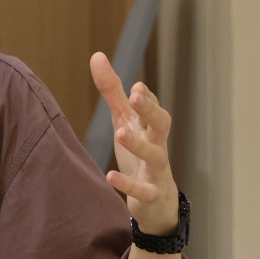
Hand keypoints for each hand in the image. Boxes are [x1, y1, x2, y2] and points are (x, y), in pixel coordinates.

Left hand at [90, 52, 179, 235]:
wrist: (157, 203)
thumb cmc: (139, 155)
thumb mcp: (124, 121)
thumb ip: (113, 92)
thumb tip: (97, 55)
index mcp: (151, 128)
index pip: (154, 108)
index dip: (147, 98)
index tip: (135, 87)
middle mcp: (157, 145)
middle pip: (162, 124)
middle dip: (150, 110)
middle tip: (135, 96)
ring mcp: (156, 171)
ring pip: (155, 155)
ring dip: (139, 144)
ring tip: (121, 133)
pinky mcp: (150, 196)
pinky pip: (143, 190)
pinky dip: (128, 184)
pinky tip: (110, 176)